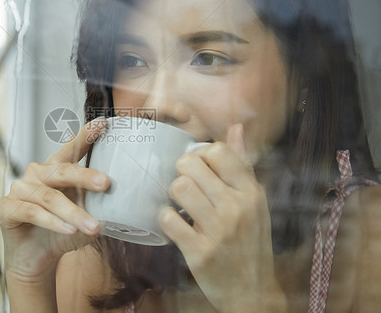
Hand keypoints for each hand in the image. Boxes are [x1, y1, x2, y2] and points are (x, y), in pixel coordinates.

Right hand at [0, 118, 110, 281]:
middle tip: (106, 183)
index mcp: (55, 169)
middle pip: (62, 170)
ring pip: (50, 197)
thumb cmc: (63, 231)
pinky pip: (32, 212)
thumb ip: (97, 203)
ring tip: (93, 227)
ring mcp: (19, 189)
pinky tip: (68, 230)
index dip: (86, 136)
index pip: (71, 149)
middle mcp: (36, 173)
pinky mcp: (6, 207)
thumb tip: (125, 200)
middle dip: (86, 176)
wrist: (37, 259)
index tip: (103, 124)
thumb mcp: (85, 214)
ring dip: (74, 213)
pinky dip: (52, 222)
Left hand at [160, 124, 286, 311]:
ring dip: (172, 195)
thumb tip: (236, 128)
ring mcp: (218, 231)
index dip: (200, 154)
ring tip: (180, 204)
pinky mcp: (200, 252)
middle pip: (190, 165)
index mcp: (251, 191)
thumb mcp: (256, 202)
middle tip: (185, 185)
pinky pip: (168, 220)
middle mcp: (237, 207)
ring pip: (178, 188)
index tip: (199, 168)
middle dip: (181, 171)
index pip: (218, 151)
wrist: (253, 292)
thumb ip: (243, 164)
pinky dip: (165, 219)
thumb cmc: (251, 241)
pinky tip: (174, 223)